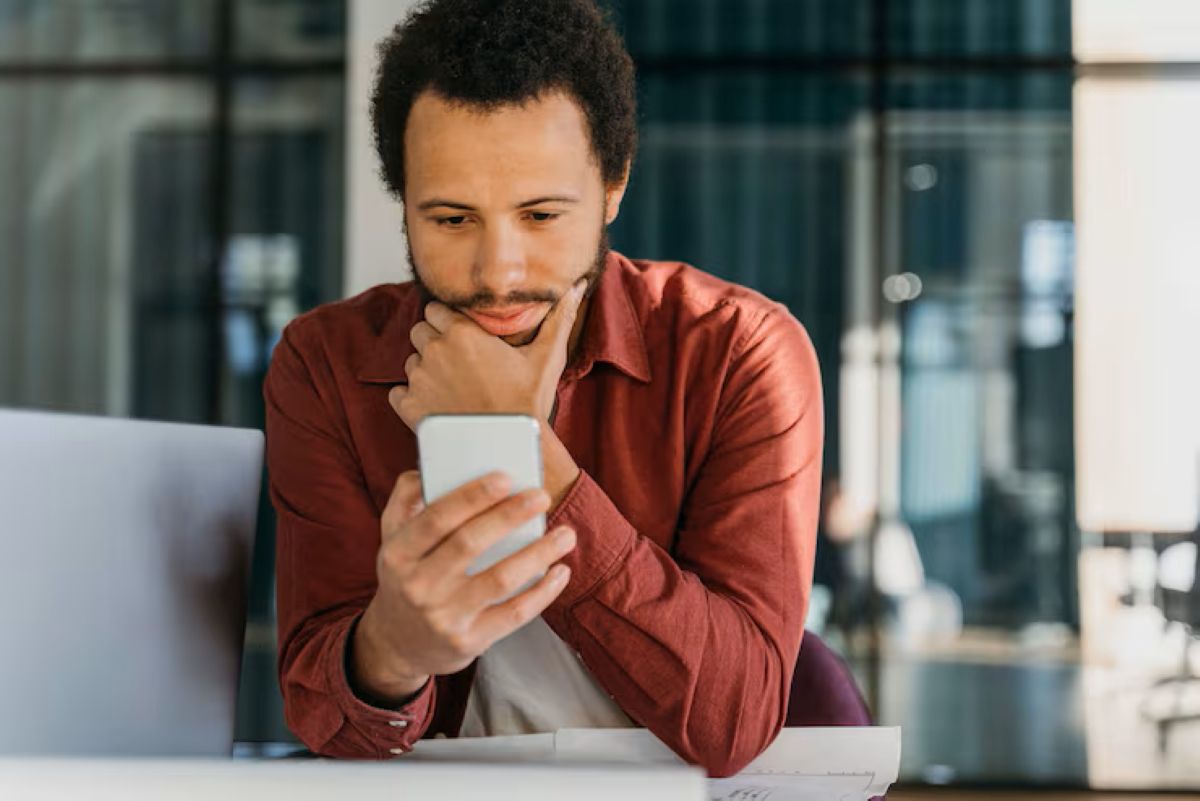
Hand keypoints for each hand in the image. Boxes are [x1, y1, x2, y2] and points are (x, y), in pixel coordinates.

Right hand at [350, 470, 576, 705]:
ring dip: (538, 554)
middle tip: (541, 497)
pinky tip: (560, 571)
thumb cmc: (406, 577)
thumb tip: (429, 468)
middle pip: (469, 543)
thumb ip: (407, 500)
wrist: (398, 644)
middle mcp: (417, 586)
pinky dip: (543, 592)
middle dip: (510, 516)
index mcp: (398, 554)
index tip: (505, 477)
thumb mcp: (392, 539)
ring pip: (500, 579)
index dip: (472, 496)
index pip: (437, 518)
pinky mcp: (468, 641)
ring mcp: (443, 617)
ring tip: (565, 535)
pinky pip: (514, 614)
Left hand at [388, 279, 587, 430]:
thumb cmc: (529, 402)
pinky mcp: (410, 408)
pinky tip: (437, 406)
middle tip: (459, 363)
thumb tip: (579, 285)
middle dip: (434, 342)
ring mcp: (420, 380)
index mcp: (462, 332)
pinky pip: (398, 393)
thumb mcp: (548, 356)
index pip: (435, 309)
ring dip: (425, 370)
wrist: (510, 447)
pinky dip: (411, 398)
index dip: (448, 322)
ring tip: (453, 387)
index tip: (465, 338)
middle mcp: (435, 351)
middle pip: (419, 331)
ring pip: (411, 362)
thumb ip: (560, 316)